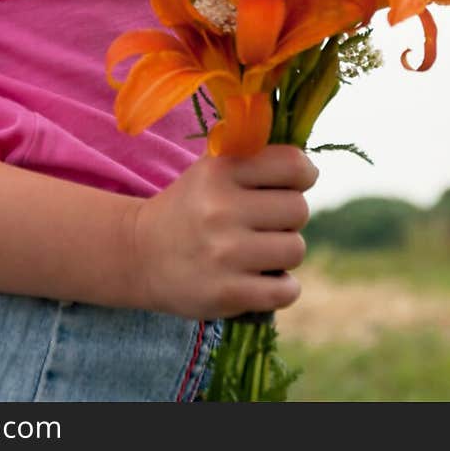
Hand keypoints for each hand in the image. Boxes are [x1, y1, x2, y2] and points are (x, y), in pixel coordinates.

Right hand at [130, 145, 318, 319]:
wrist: (139, 253)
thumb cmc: (191, 206)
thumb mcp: (212, 168)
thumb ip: (255, 156)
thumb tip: (310, 168)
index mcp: (220, 169)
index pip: (293, 165)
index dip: (302, 175)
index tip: (291, 184)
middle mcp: (220, 207)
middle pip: (299, 209)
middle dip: (288, 217)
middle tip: (264, 222)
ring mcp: (224, 253)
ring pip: (295, 249)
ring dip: (283, 253)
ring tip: (258, 251)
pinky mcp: (226, 294)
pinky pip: (286, 290)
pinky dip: (281, 287)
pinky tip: (261, 279)